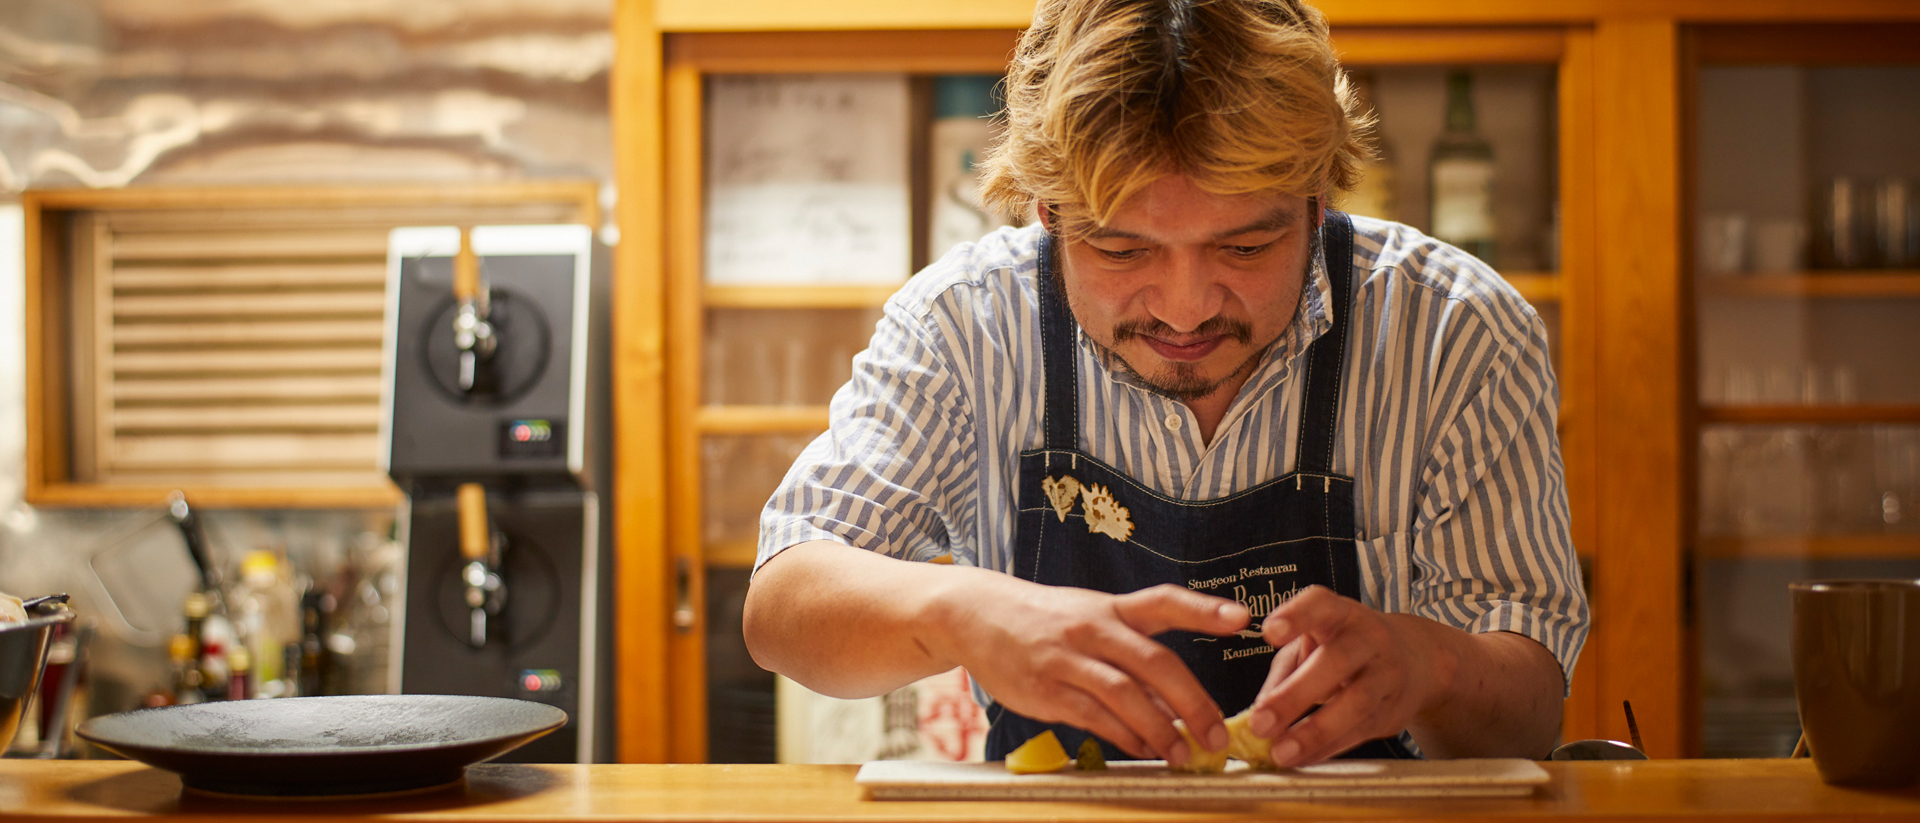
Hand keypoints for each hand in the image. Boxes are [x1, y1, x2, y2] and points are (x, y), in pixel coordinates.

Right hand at [935, 580, 1249, 764]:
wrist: (977, 614)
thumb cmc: (1047, 620)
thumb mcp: (1091, 618)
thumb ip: (1133, 655)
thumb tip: (1177, 704)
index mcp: (1111, 608)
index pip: (1163, 601)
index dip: (1203, 609)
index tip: (1242, 619)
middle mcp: (1092, 628)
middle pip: (1152, 662)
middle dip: (1192, 701)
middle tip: (1218, 734)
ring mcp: (1066, 659)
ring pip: (1123, 695)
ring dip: (1159, 729)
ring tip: (1184, 754)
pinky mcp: (1044, 689)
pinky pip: (1092, 717)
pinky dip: (1123, 736)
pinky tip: (1142, 750)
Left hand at [1244, 585, 1452, 766]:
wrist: (1416, 659)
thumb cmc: (1345, 648)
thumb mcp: (1313, 644)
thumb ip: (1284, 673)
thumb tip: (1256, 712)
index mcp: (1341, 614)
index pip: (1321, 605)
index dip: (1297, 616)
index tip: (1269, 632)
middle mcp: (1368, 639)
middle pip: (1336, 662)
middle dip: (1296, 694)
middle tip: (1260, 722)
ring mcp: (1386, 675)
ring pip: (1355, 703)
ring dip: (1314, 732)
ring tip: (1280, 753)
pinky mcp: (1393, 711)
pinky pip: (1359, 732)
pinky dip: (1328, 749)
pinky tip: (1302, 758)